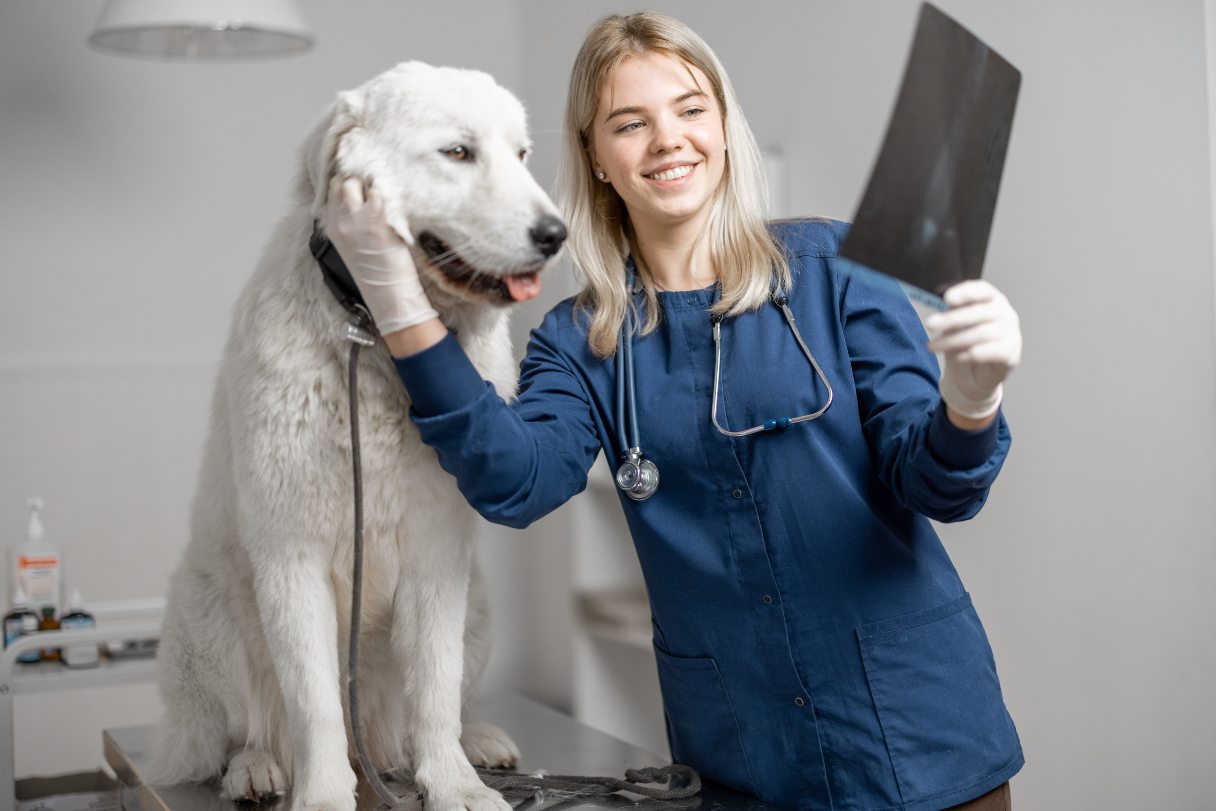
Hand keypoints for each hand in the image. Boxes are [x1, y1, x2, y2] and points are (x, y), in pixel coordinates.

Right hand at [324, 176, 437, 335]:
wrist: (387, 292)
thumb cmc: (375, 271)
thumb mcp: (352, 245)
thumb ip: (350, 222)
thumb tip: (360, 201)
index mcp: (332, 227)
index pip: (331, 191)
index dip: (345, 182)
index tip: (359, 181)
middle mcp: (340, 221)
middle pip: (341, 183)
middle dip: (356, 179)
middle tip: (372, 184)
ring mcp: (356, 220)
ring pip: (354, 183)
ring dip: (369, 182)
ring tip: (382, 190)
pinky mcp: (375, 221)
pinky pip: (377, 193)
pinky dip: (385, 192)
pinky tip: (393, 199)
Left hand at [925, 280, 1021, 420]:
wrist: (976, 373)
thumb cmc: (966, 341)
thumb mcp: (954, 325)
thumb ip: (950, 315)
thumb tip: (936, 315)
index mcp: (991, 299)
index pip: (983, 290)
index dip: (966, 293)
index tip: (947, 299)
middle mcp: (1005, 313)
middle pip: (979, 312)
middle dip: (951, 319)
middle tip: (929, 324)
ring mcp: (1011, 333)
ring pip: (982, 333)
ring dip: (953, 340)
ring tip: (933, 346)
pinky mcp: (1012, 354)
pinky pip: (993, 352)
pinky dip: (973, 354)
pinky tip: (958, 358)